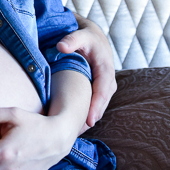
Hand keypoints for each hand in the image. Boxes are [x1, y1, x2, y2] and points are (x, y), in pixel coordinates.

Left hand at [57, 14, 116, 128]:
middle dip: (90, 119)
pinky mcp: (97, 92)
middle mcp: (108, 82)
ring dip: (87, 120)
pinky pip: (93, 106)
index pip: (102, 91)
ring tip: (74, 134)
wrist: (93, 38)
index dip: (96, 106)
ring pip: (97, 108)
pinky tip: (73, 126)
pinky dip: (85, 115)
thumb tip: (61, 46)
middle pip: (101, 104)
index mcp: (106, 70)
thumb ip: (72, 40)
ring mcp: (104, 88)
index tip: (89, 120)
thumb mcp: (80, 35)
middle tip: (77, 133)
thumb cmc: (86, 37)